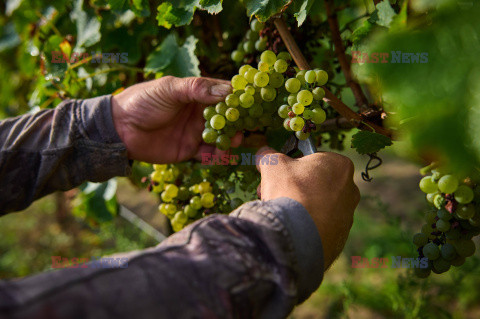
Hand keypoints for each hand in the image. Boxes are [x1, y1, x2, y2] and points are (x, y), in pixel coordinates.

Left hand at [111, 76, 239, 162]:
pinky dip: (217, 156)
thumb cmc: (142, 102)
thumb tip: (227, 91)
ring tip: (234, 142)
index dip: (238, 97)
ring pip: (221, 136)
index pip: (223, 93)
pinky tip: (220, 156)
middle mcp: (199, 112)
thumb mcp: (168, 89)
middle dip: (237, 122)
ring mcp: (196, 132)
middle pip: (226, 117)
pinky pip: (209, 154)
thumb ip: (196, 89)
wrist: (119, 129)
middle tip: (246, 126)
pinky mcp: (189, 150)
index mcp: (196, 93)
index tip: (251, 102)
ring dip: (230, 139)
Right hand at [256, 148, 359, 268]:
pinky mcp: (341, 237)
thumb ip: (269, 155)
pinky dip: (307, 225)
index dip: (293, 165)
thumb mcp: (273, 164)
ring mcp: (347, 215)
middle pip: (316, 183)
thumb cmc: (290, 191)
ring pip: (318, 206)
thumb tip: (263, 153)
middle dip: (295, 187)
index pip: (315, 159)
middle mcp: (350, 189)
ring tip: (280, 212)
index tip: (280, 173)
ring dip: (300, 205)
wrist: (297, 234)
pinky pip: (320, 226)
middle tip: (275, 192)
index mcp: (340, 165)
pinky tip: (292, 228)